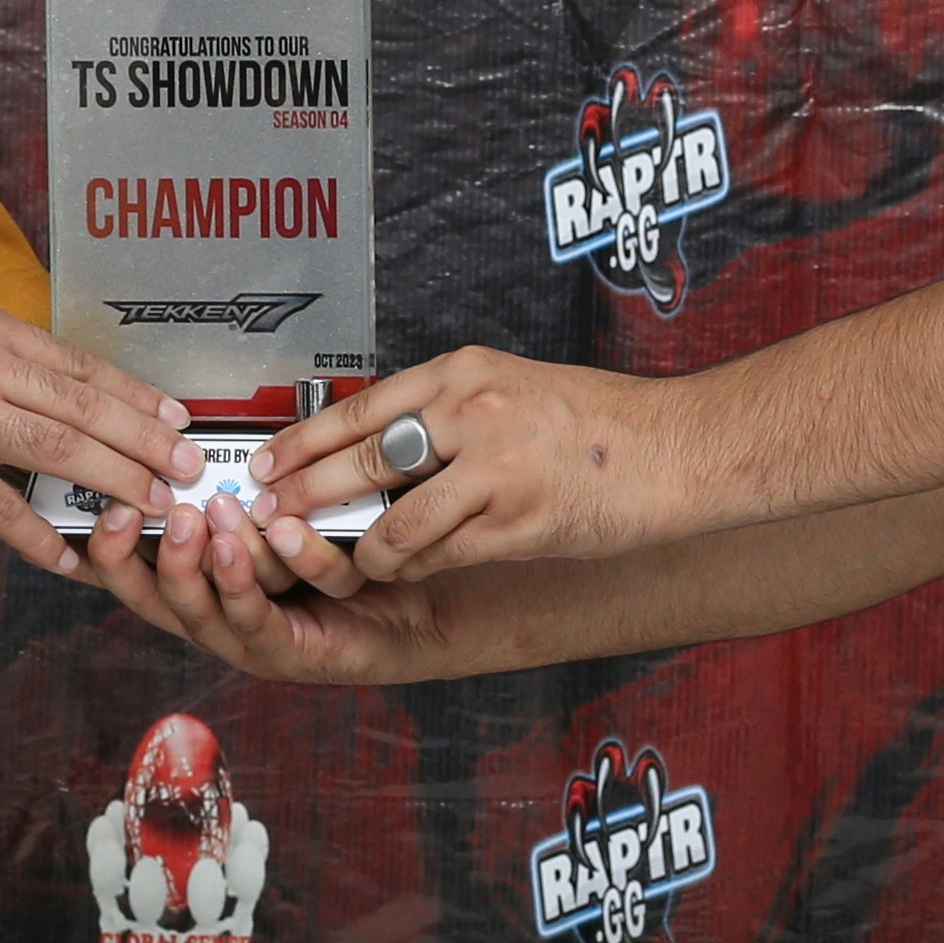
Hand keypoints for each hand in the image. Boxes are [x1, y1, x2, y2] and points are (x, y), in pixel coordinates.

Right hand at [0, 300, 197, 570]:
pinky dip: (38, 535)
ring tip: (151, 506)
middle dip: (143, 439)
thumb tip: (66, 408)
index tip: (175, 419)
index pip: (77, 364)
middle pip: (81, 403)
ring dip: (112, 481)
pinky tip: (69, 559)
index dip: (134, 396)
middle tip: (186, 469)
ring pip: (56, 447)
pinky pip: (0, 507)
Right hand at [80, 485, 495, 685]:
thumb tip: (214, 434)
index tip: (95, 508)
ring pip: (206, 612)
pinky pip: (267, 620)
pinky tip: (272, 539)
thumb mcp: (291, 508)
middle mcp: (223, 616)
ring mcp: (255, 642)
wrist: (433, 599)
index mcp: (211, 580)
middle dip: (135, 557)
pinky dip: (262, 580)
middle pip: (156, 598)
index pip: (141, 569)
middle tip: (133, 511)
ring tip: (200, 518)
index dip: (107, 549)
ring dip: (199, 564)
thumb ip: (251, 486)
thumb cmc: (360, 548)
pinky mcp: (296, 656)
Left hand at [252, 348, 686, 582]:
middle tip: (271, 516)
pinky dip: (412, 566)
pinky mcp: (518, 521)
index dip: (301, 441)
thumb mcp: (510, 387)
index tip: (264, 462)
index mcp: (463, 372)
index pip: (357, 408)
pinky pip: (440, 553)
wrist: (678, 448)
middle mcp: (473, 412)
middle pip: (360, 461)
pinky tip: (403, 569)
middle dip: (304, 496)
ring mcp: (495, 467)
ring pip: (394, 520)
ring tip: (345, 558)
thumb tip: (373, 441)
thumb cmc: (599, 422)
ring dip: (359, 548)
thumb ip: (446, 408)